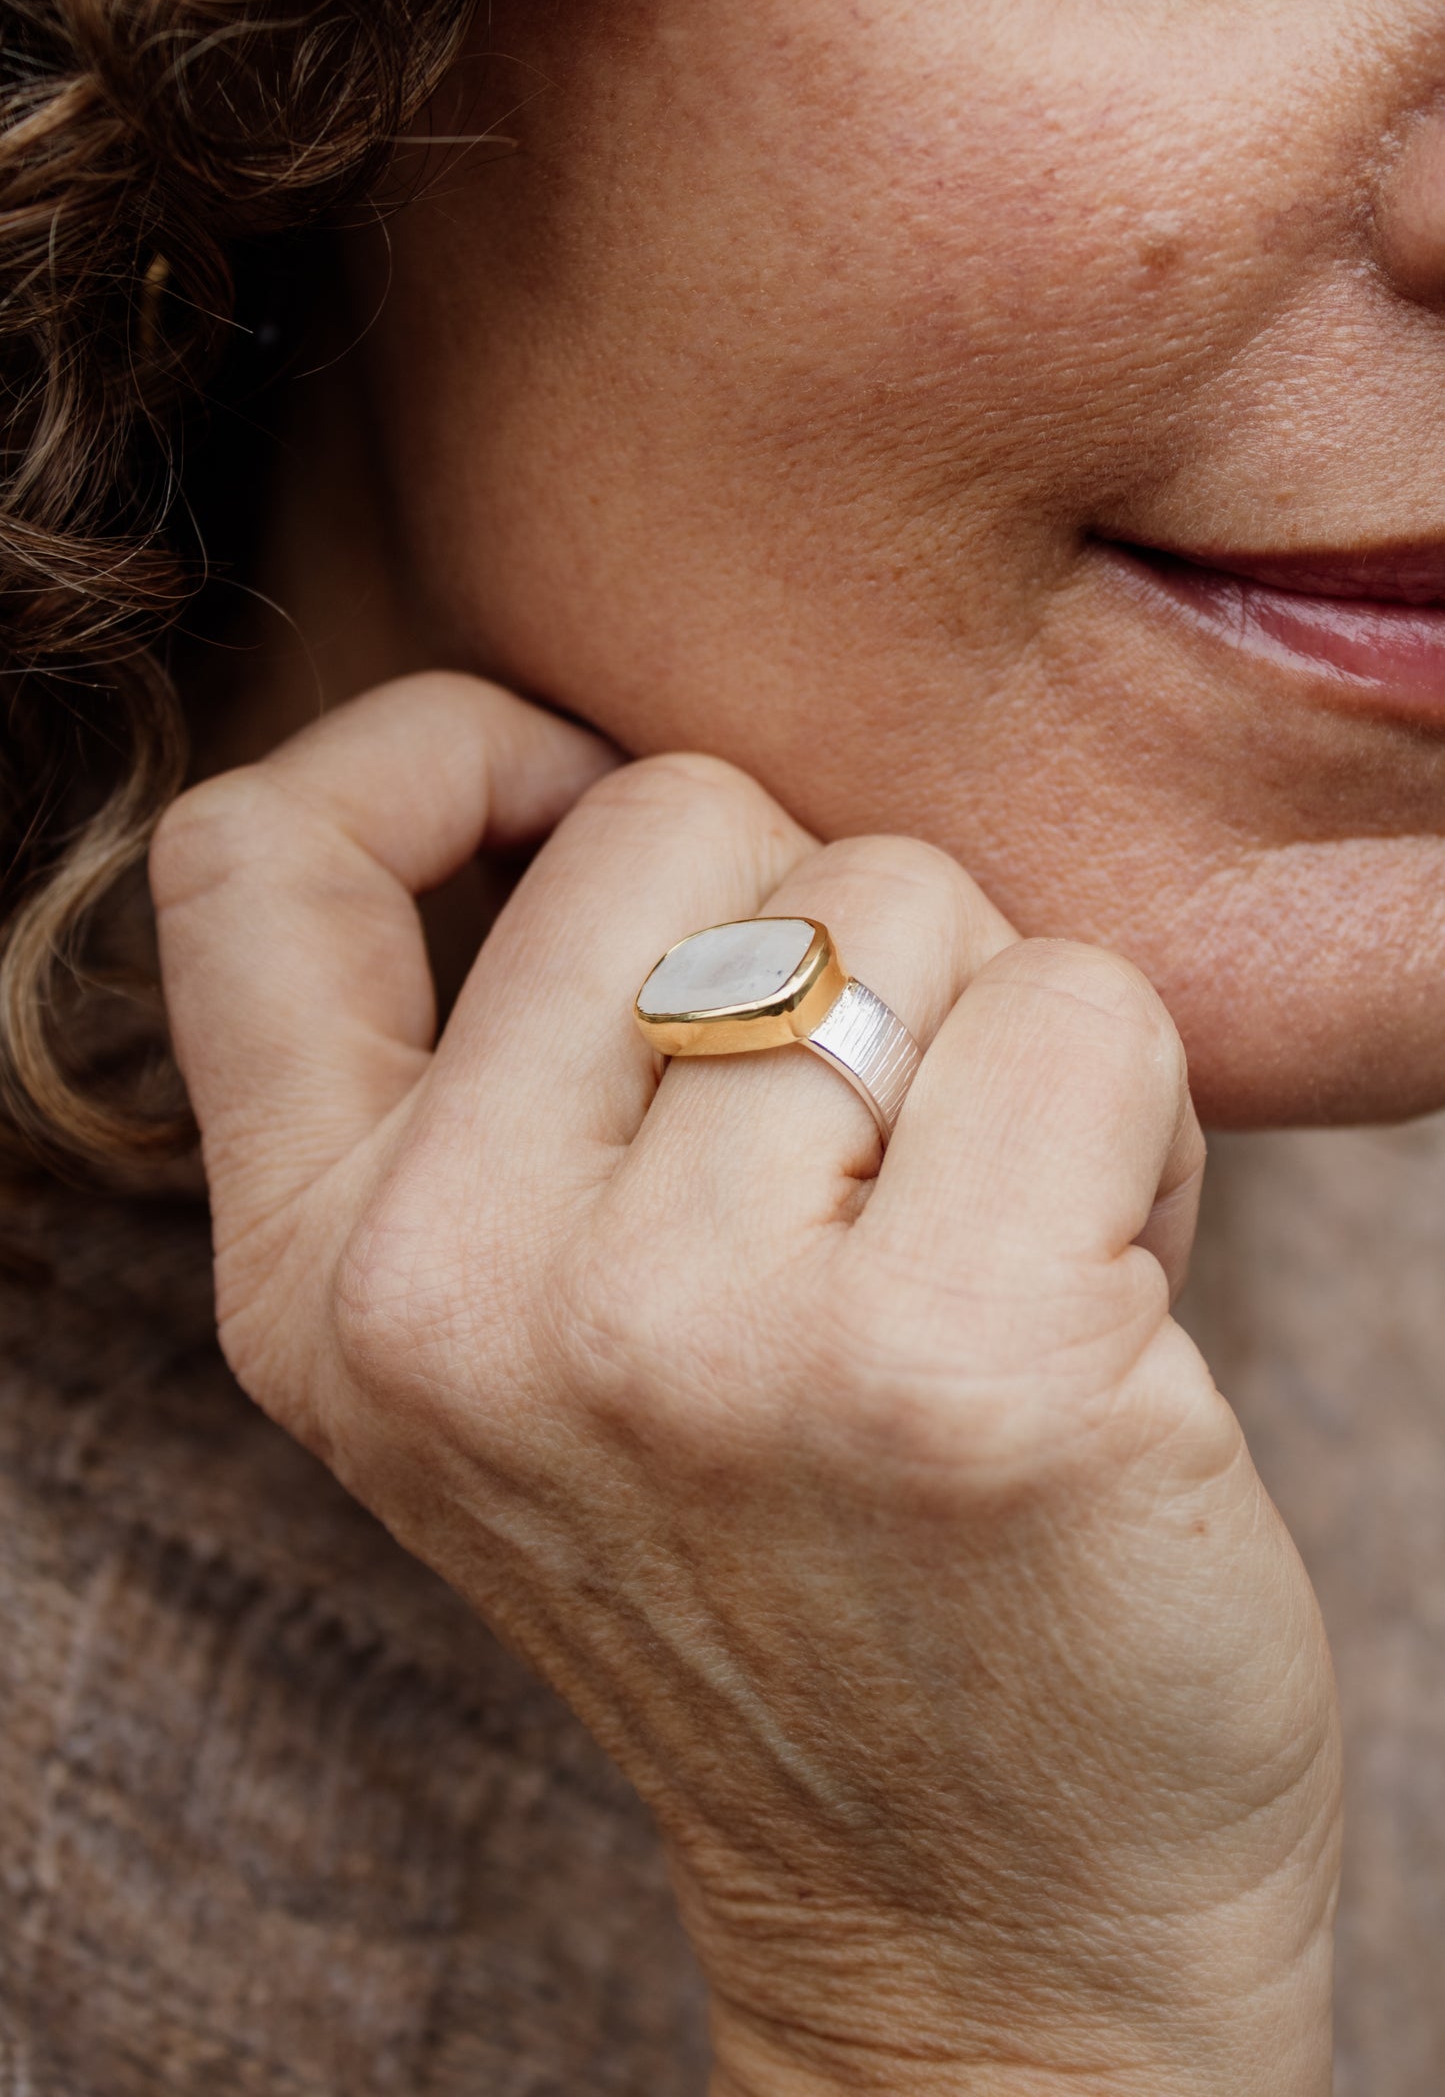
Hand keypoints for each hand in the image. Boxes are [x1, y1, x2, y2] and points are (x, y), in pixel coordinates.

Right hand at [151, 672, 1340, 2096]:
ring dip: (991, 1036)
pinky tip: (1099, 1294)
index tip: (583, 802)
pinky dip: (1134, 1119)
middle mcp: (463, 1302)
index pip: (254, 860)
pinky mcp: (963, 1370)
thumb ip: (506, 1086)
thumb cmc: (783, 1583)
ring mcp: (702, 1340)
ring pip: (904, 896)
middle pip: (684, 821)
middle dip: (820, 929)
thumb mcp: (526, 1357)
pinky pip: (1090, 1010)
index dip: (439, 754)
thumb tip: (621, 786)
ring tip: (983, 1249)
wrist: (982, 1928)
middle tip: (864, 1156)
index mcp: (325, 1283)